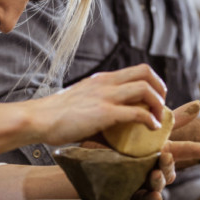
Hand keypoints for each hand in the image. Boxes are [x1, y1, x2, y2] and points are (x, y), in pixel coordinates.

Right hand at [28, 64, 167, 144]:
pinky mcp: (104, 112)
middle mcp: (106, 83)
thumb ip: (98, 103)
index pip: (137, 70)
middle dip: (160, 89)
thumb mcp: (81, 100)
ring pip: (145, 89)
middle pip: (146, 73)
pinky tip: (151, 129)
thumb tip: (110, 119)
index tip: (154, 99)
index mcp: (102, 79)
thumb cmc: (56, 116)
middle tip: (160, 107)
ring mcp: (105, 96)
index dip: (153, 83)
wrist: (38, 119)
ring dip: (158, 104)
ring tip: (158, 119)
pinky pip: (137, 112)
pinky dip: (150, 120)